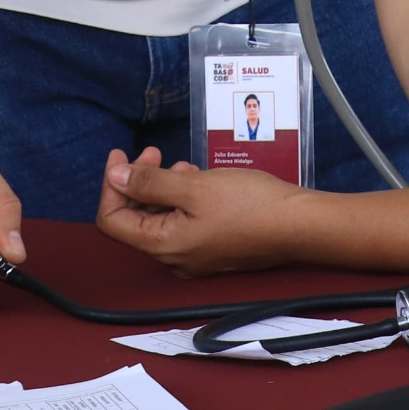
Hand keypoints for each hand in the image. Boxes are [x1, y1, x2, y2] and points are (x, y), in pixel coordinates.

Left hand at [95, 146, 317, 275]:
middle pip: (135, 219)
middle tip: (154, 151)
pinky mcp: (212, 248)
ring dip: (162, 187)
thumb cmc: (248, 204)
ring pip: (160, 219)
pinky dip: (181, 198)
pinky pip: (182, 223)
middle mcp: (173, 258)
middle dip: (138, 181)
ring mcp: (194, 256)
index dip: (111, 184)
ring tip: (181, 164)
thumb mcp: (193, 186)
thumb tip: (116, 177)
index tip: (121, 155)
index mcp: (162, 246)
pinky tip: (198, 179)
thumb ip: (150, 183)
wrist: (297, 225)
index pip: (113, 219)